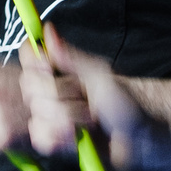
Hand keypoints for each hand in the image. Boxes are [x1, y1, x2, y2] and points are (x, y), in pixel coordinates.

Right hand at [25, 31, 153, 167]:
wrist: (140, 137)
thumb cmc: (127, 102)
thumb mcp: (98, 73)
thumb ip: (69, 55)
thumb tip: (47, 29)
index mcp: (60, 71)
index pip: (29, 59)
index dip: (35, 65)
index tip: (50, 69)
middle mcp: (52, 92)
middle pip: (30, 90)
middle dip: (59, 98)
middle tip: (85, 102)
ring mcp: (52, 116)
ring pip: (36, 116)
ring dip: (66, 120)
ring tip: (89, 123)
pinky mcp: (54, 140)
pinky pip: (40, 138)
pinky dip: (61, 139)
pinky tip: (78, 138)